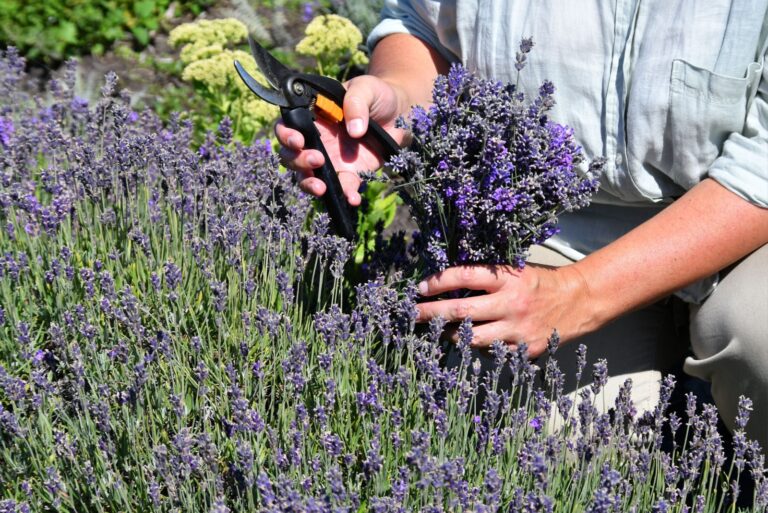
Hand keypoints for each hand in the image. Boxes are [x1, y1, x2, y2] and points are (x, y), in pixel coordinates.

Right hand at [275, 74, 405, 205]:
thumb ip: (356, 102)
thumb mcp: (366, 88)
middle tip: (317, 159)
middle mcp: (316, 140)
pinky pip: (341, 188)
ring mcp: (330, 159)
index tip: (298, 140)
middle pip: (291, 156)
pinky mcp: (349, 173)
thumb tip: (354, 130)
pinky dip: (345, 195)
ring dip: (310, 184)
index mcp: (312, 116)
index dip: (285, 135)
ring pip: (307, 177)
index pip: (286, 126)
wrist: (399, 112)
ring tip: (323, 187)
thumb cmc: (376, 94)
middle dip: (298, 161)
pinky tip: (352, 199)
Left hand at [414, 264, 595, 357]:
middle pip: (461, 310)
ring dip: (449, 334)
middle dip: (431, 312)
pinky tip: (466, 342)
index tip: (419, 288)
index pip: (465, 277)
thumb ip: (487, 278)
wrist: (578, 301)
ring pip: (471, 337)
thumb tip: (446, 284)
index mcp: (508, 278)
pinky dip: (475, 347)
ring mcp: (517, 329)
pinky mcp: (524, 350)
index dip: (438, 282)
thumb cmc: (539, 283)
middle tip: (411, 313)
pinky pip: (490, 352)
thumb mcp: (515, 271)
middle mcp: (511, 303)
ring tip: (434, 331)